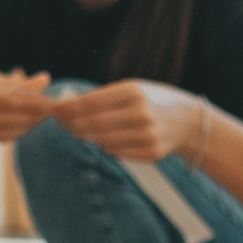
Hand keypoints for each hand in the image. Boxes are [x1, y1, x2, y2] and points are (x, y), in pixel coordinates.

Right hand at [0, 66, 53, 147]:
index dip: (27, 103)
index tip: (49, 103)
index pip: (0, 99)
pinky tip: (25, 126)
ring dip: (24, 127)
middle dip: (30, 116)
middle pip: (1, 118)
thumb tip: (45, 80)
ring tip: (41, 119)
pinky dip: (12, 133)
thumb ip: (15, 82)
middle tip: (50, 113)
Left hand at [50, 78, 204, 162]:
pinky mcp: (151, 153)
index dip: (69, 109)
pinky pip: (116, 153)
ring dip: (89, 137)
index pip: (90, 102)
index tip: (56, 112)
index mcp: (133, 91)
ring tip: (84, 132)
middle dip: (73, 125)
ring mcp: (147, 135)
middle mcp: (140, 113)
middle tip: (64, 125)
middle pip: (93, 124)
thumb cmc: (151, 101)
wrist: (187, 121)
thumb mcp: (131, 89)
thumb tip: (66, 105)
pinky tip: (108, 140)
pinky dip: (107, 147)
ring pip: (102, 141)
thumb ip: (102, 97)